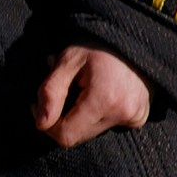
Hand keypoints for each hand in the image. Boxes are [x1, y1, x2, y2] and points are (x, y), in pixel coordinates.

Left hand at [33, 45, 150, 148]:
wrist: (132, 40)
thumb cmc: (96, 47)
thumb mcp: (67, 61)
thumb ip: (50, 92)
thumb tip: (40, 123)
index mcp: (104, 99)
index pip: (66, 135)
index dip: (47, 125)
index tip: (37, 105)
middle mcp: (124, 113)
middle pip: (78, 136)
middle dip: (62, 118)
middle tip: (61, 91)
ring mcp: (134, 118)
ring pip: (91, 132)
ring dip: (78, 116)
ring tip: (80, 88)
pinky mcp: (139, 118)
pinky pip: (108, 126)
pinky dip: (96, 115)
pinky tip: (98, 94)